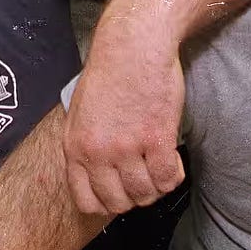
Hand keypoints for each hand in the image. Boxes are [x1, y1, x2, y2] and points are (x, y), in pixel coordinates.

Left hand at [63, 25, 185, 214]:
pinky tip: (174, 160)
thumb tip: (95, 173)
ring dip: (157, 187)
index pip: (87, 201)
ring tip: (161, 169)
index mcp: (76, 147)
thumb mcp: (80, 112)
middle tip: (145, 180)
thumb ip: (85, 145)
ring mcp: (127, 147)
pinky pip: (168, 178)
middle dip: (134, 197)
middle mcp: (98, 152)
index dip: (108, 203)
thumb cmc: (109, 72)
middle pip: (119, 203)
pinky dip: (174, 176)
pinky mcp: (156, 138)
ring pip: (146, 193)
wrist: (133, 45)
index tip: (120, 193)